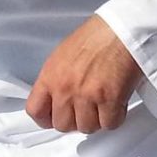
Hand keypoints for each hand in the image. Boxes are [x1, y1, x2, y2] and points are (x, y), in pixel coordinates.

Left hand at [26, 15, 142, 133]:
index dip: (47, 119)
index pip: (35, 111)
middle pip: (63, 126)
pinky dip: (115, 117)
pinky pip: (110, 124)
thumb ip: (56, 80)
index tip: (57, 116)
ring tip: (104, 102)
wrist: (122, 29)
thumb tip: (58, 102)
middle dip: (76, 120)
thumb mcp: (63, 55)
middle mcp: (65, 88)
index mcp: (50, 76)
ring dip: (97, 120)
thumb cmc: (96, 37)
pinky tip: (117, 101)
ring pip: (87, 128)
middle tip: (88, 108)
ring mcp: (87, 95)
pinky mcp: (109, 100)